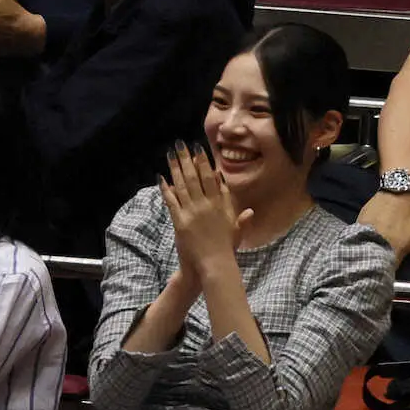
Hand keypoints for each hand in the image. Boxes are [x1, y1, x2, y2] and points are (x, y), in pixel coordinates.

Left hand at [161, 140, 252, 281]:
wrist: (213, 264)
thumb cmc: (226, 249)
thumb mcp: (237, 231)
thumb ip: (242, 218)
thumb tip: (247, 208)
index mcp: (221, 205)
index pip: (211, 178)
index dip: (203, 163)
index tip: (198, 150)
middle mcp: (207, 205)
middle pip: (194, 177)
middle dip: (187, 159)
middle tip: (180, 145)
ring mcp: (192, 212)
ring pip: (181, 185)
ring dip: (175, 168)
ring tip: (170, 155)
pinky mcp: (180, 221)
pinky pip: (171, 201)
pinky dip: (166, 189)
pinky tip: (161, 178)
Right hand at [357, 191, 409, 273]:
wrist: (399, 191)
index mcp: (395, 251)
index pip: (387, 272)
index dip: (386, 275)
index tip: (386, 276)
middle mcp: (379, 245)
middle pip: (372, 263)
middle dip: (374, 266)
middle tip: (377, 266)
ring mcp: (366, 234)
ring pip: (363, 251)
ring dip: (365, 254)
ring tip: (368, 255)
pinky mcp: (358, 226)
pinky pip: (356, 239)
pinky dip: (359, 242)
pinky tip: (362, 243)